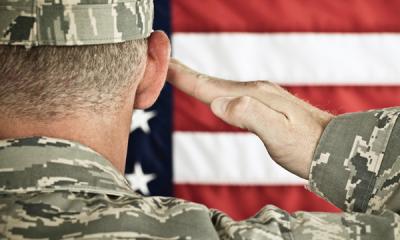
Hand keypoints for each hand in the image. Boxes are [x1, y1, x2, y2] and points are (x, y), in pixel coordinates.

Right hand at [167, 59, 333, 178]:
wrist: (335, 148)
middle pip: (211, 82)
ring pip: (220, 87)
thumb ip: (249, 115)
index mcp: (252, 96)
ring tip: (180, 75)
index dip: (183, 76)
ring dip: (197, 81)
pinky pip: (231, 96)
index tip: (161, 63)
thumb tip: (218, 104)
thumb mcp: (278, 134)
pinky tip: (214, 95)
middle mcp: (253, 92)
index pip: (209, 86)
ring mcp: (259, 98)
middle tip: (161, 61)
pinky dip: (214, 92)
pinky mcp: (263, 107)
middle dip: (184, 72)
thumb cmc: (307, 146)